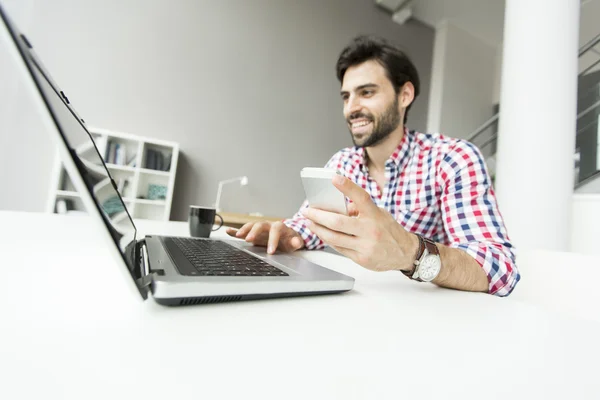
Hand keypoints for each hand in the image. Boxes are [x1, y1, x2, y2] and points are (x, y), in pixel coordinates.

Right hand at [226, 221, 304, 253]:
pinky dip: (236, 231)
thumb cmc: (290, 240)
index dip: (273, 240)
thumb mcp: (296, 242)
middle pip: (260, 225)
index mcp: (279, 227)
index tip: (270, 251)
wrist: (287, 237)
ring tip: (238, 235)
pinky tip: (228, 231)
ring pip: (251, 226)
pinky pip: (244, 230)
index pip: (276, 230)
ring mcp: (260, 229)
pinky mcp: (253, 233)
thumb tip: (296, 242)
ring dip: (244, 229)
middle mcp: (268, 225)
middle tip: (249, 240)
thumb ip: (296, 242)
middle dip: (254, 231)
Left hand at [301, 174, 418, 271]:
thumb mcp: (379, 214)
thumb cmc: (389, 230)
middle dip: (318, 216)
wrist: (405, 253)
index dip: (347, 187)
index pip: (361, 197)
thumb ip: (360, 210)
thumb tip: (338, 206)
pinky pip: (339, 249)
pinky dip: (328, 240)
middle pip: (338, 222)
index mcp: (375, 215)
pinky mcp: (361, 258)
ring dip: (318, 230)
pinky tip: (323, 234)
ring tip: (310, 223)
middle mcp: (370, 230)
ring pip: (334, 238)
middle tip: (308, 211)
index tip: (334, 178)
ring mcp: (365, 246)